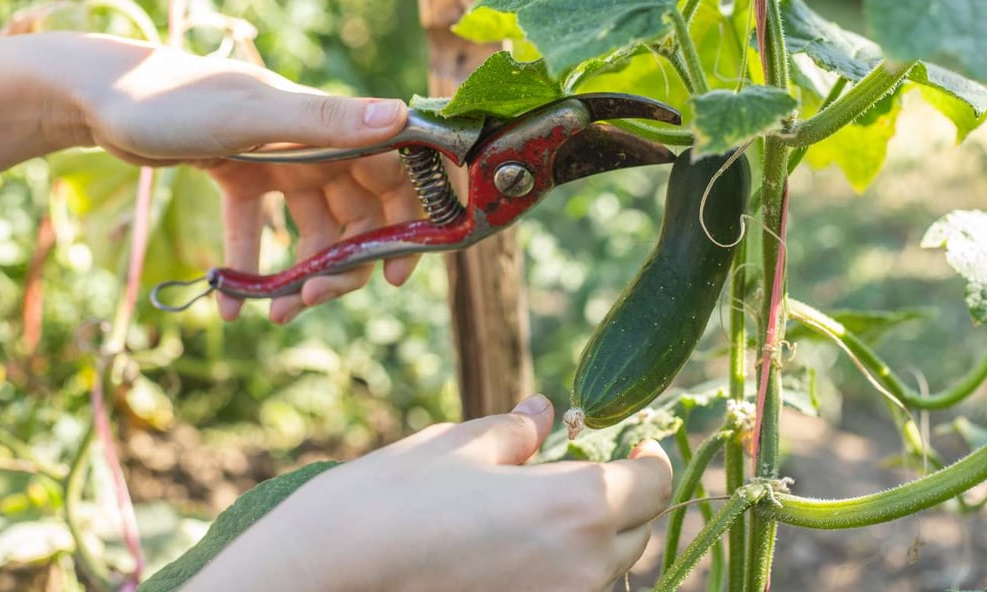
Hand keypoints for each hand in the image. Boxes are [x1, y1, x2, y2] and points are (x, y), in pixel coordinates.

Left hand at [68, 35, 422, 319]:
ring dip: (300, 274)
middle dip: (344, 265)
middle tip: (314, 300)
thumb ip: (327, 122)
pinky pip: (257, 229)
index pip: (392, 177)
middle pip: (354, 216)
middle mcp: (313, 145)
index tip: (399, 273)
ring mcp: (277, 163)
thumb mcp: (254, 115)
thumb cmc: (175, 97)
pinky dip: (249, 265)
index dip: (406, 224)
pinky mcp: (240, 177)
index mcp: (328, 125)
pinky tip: (231, 306)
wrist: (98, 94)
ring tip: (273, 314)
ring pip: (311, 231)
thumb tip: (402, 118)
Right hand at [182, 395, 672, 591]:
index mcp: (577, 505)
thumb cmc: (394, 499)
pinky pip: (572, 588)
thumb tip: (545, 413)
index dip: (649, 455)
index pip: (655, 482)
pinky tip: (520, 537)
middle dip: (625, 491)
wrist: (331, 575)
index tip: (632, 438)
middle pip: (641, 527)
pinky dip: (566, 561)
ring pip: (610, 564)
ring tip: (546, 497)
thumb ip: (517, 432)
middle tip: (586, 460)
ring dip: (598, 529)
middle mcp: (581, 565)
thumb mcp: (460, 447)